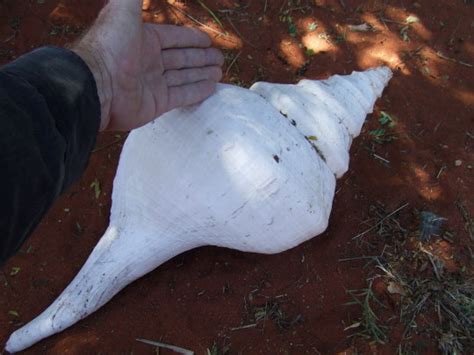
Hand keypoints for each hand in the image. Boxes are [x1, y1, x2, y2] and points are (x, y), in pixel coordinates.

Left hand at [73, 0, 223, 130]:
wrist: (96, 84)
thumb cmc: (110, 45)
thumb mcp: (124, 9)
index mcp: (144, 40)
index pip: (174, 38)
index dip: (192, 38)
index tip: (208, 41)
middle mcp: (149, 62)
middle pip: (182, 58)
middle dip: (201, 57)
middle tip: (220, 58)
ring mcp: (153, 84)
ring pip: (184, 76)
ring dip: (202, 73)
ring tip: (219, 72)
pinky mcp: (157, 104)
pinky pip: (182, 95)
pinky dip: (197, 91)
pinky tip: (211, 87)